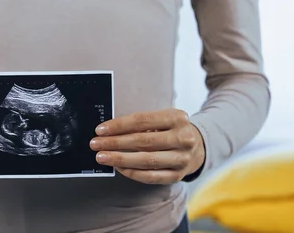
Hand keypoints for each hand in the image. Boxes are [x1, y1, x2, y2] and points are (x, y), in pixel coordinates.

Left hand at [89, 108, 204, 184]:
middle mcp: (183, 138)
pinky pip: (151, 176)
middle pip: (143, 141)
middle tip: (96, 144)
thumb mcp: (162, 119)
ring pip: (146, 160)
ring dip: (120, 159)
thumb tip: (109, 131)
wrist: (197, 146)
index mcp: (177, 117)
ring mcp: (182, 158)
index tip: (100, 130)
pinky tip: (118, 167)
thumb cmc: (171, 129)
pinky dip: (132, 172)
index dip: (119, 125)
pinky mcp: (178, 175)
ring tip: (103, 157)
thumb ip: (140, 123)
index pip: (143, 120)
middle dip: (115, 143)